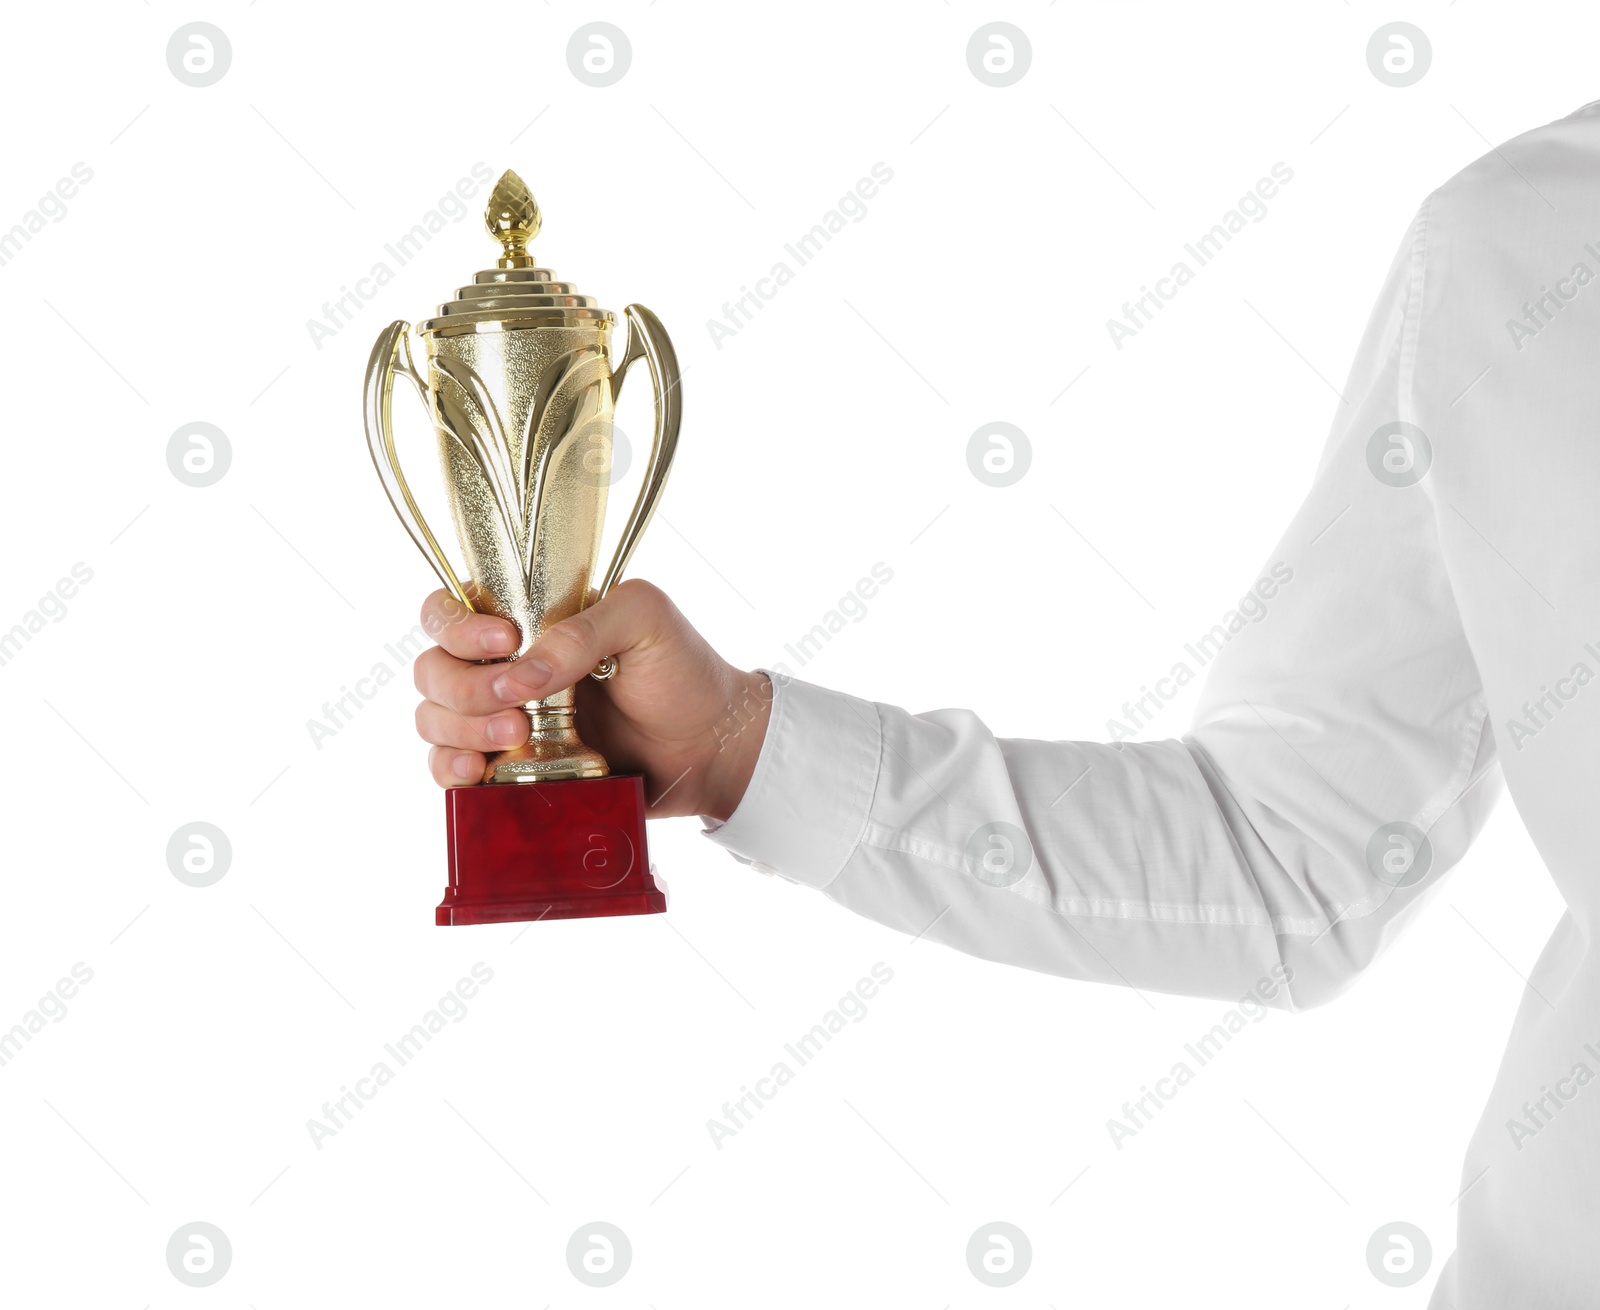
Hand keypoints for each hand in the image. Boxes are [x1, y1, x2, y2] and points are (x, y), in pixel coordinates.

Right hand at [412, 579, 769, 821]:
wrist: (712, 748)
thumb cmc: (683, 672)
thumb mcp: (645, 621)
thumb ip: (584, 629)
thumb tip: (522, 674)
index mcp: (527, 620)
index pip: (450, 610)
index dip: (458, 626)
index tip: (506, 642)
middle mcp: (503, 668)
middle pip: (432, 669)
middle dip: (465, 687)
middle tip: (520, 704)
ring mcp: (502, 721)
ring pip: (432, 719)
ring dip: (461, 729)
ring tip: (518, 739)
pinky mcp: (511, 772)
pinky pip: (450, 771)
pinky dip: (450, 770)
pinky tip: (479, 772)